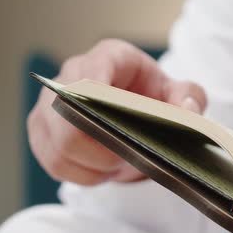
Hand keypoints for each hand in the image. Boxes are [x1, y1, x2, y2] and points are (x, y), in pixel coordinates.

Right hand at [27, 39, 205, 184]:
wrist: (137, 116)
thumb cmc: (156, 99)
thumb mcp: (183, 95)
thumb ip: (191, 98)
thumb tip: (186, 110)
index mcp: (112, 56)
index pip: (94, 67)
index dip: (95, 91)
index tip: (111, 118)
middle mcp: (73, 73)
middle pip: (67, 112)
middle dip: (98, 144)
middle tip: (125, 156)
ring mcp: (52, 102)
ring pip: (58, 143)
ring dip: (91, 164)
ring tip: (118, 165)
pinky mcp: (42, 130)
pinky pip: (53, 161)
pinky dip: (80, 175)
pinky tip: (102, 172)